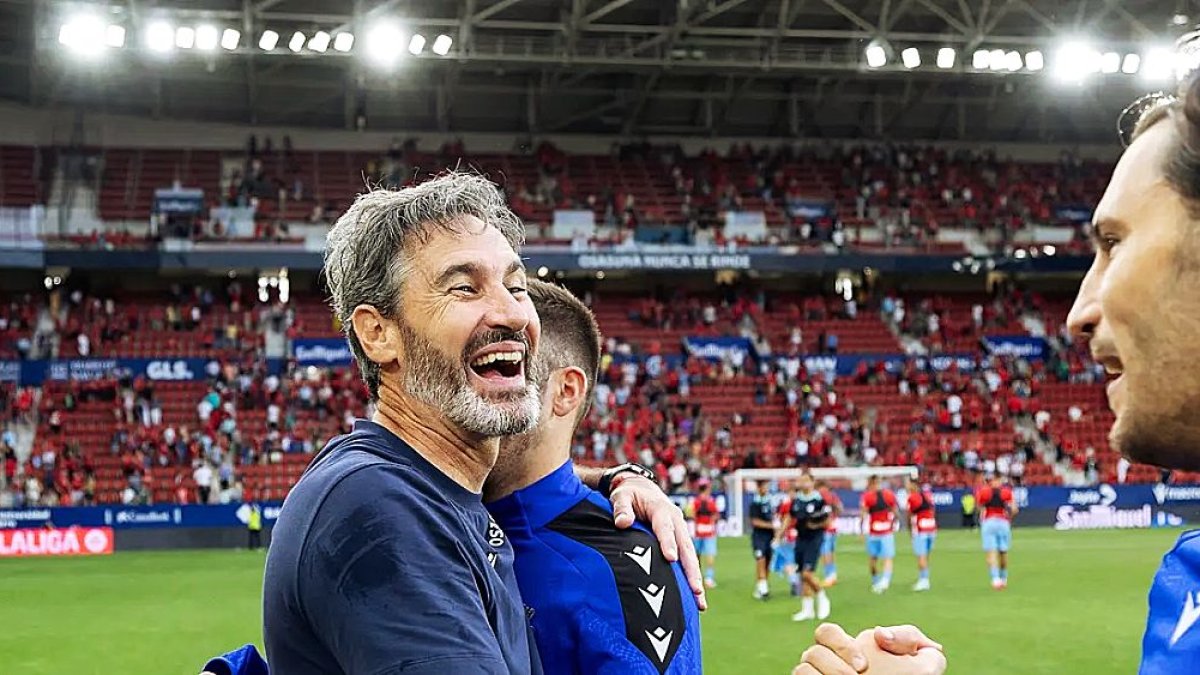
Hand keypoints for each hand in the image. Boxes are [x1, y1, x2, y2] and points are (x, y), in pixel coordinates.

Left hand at [609, 473, 706, 610]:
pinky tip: (695, 598)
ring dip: (695, 578)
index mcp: (662, 510)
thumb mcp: (621, 496)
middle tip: (696, 590)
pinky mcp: (679, 542)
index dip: (668, 543)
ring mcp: (680, 532)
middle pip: (685, 547)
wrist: (642, 490)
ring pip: (690, 557)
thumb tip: (622, 523)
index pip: (665, 528)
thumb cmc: (629, 495)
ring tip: (701, 602)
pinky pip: (687, 560)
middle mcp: (676, 522)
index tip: (671, 559)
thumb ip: (621, 509)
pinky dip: (692, 577)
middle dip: (691, 570)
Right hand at [793, 623, 944, 674]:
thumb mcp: (924, 664)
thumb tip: (879, 634)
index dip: (840, 643)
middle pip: (812, 651)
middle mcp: (830, 667)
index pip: (826, 633)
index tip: (863, 665)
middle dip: (832, 662)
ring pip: (803, 668)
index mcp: (850, 653)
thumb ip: (908, 637)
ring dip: (828, 674)